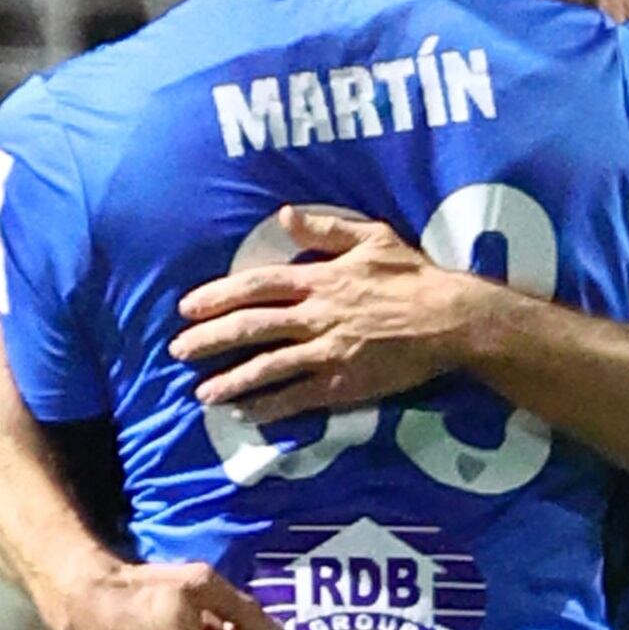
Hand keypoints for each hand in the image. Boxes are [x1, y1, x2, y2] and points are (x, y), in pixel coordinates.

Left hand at [169, 205, 493, 419]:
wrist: (451, 320)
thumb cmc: (414, 276)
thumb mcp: (373, 237)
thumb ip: (326, 229)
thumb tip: (285, 215)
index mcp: (321, 278)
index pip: (258, 285)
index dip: (218, 295)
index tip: (188, 307)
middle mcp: (318, 315)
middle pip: (252, 326)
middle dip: (210, 339)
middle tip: (178, 350)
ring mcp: (329, 351)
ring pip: (269, 366)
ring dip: (231, 380)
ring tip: (201, 392)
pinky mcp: (344, 383)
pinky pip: (298, 397)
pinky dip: (269, 407)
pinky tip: (245, 413)